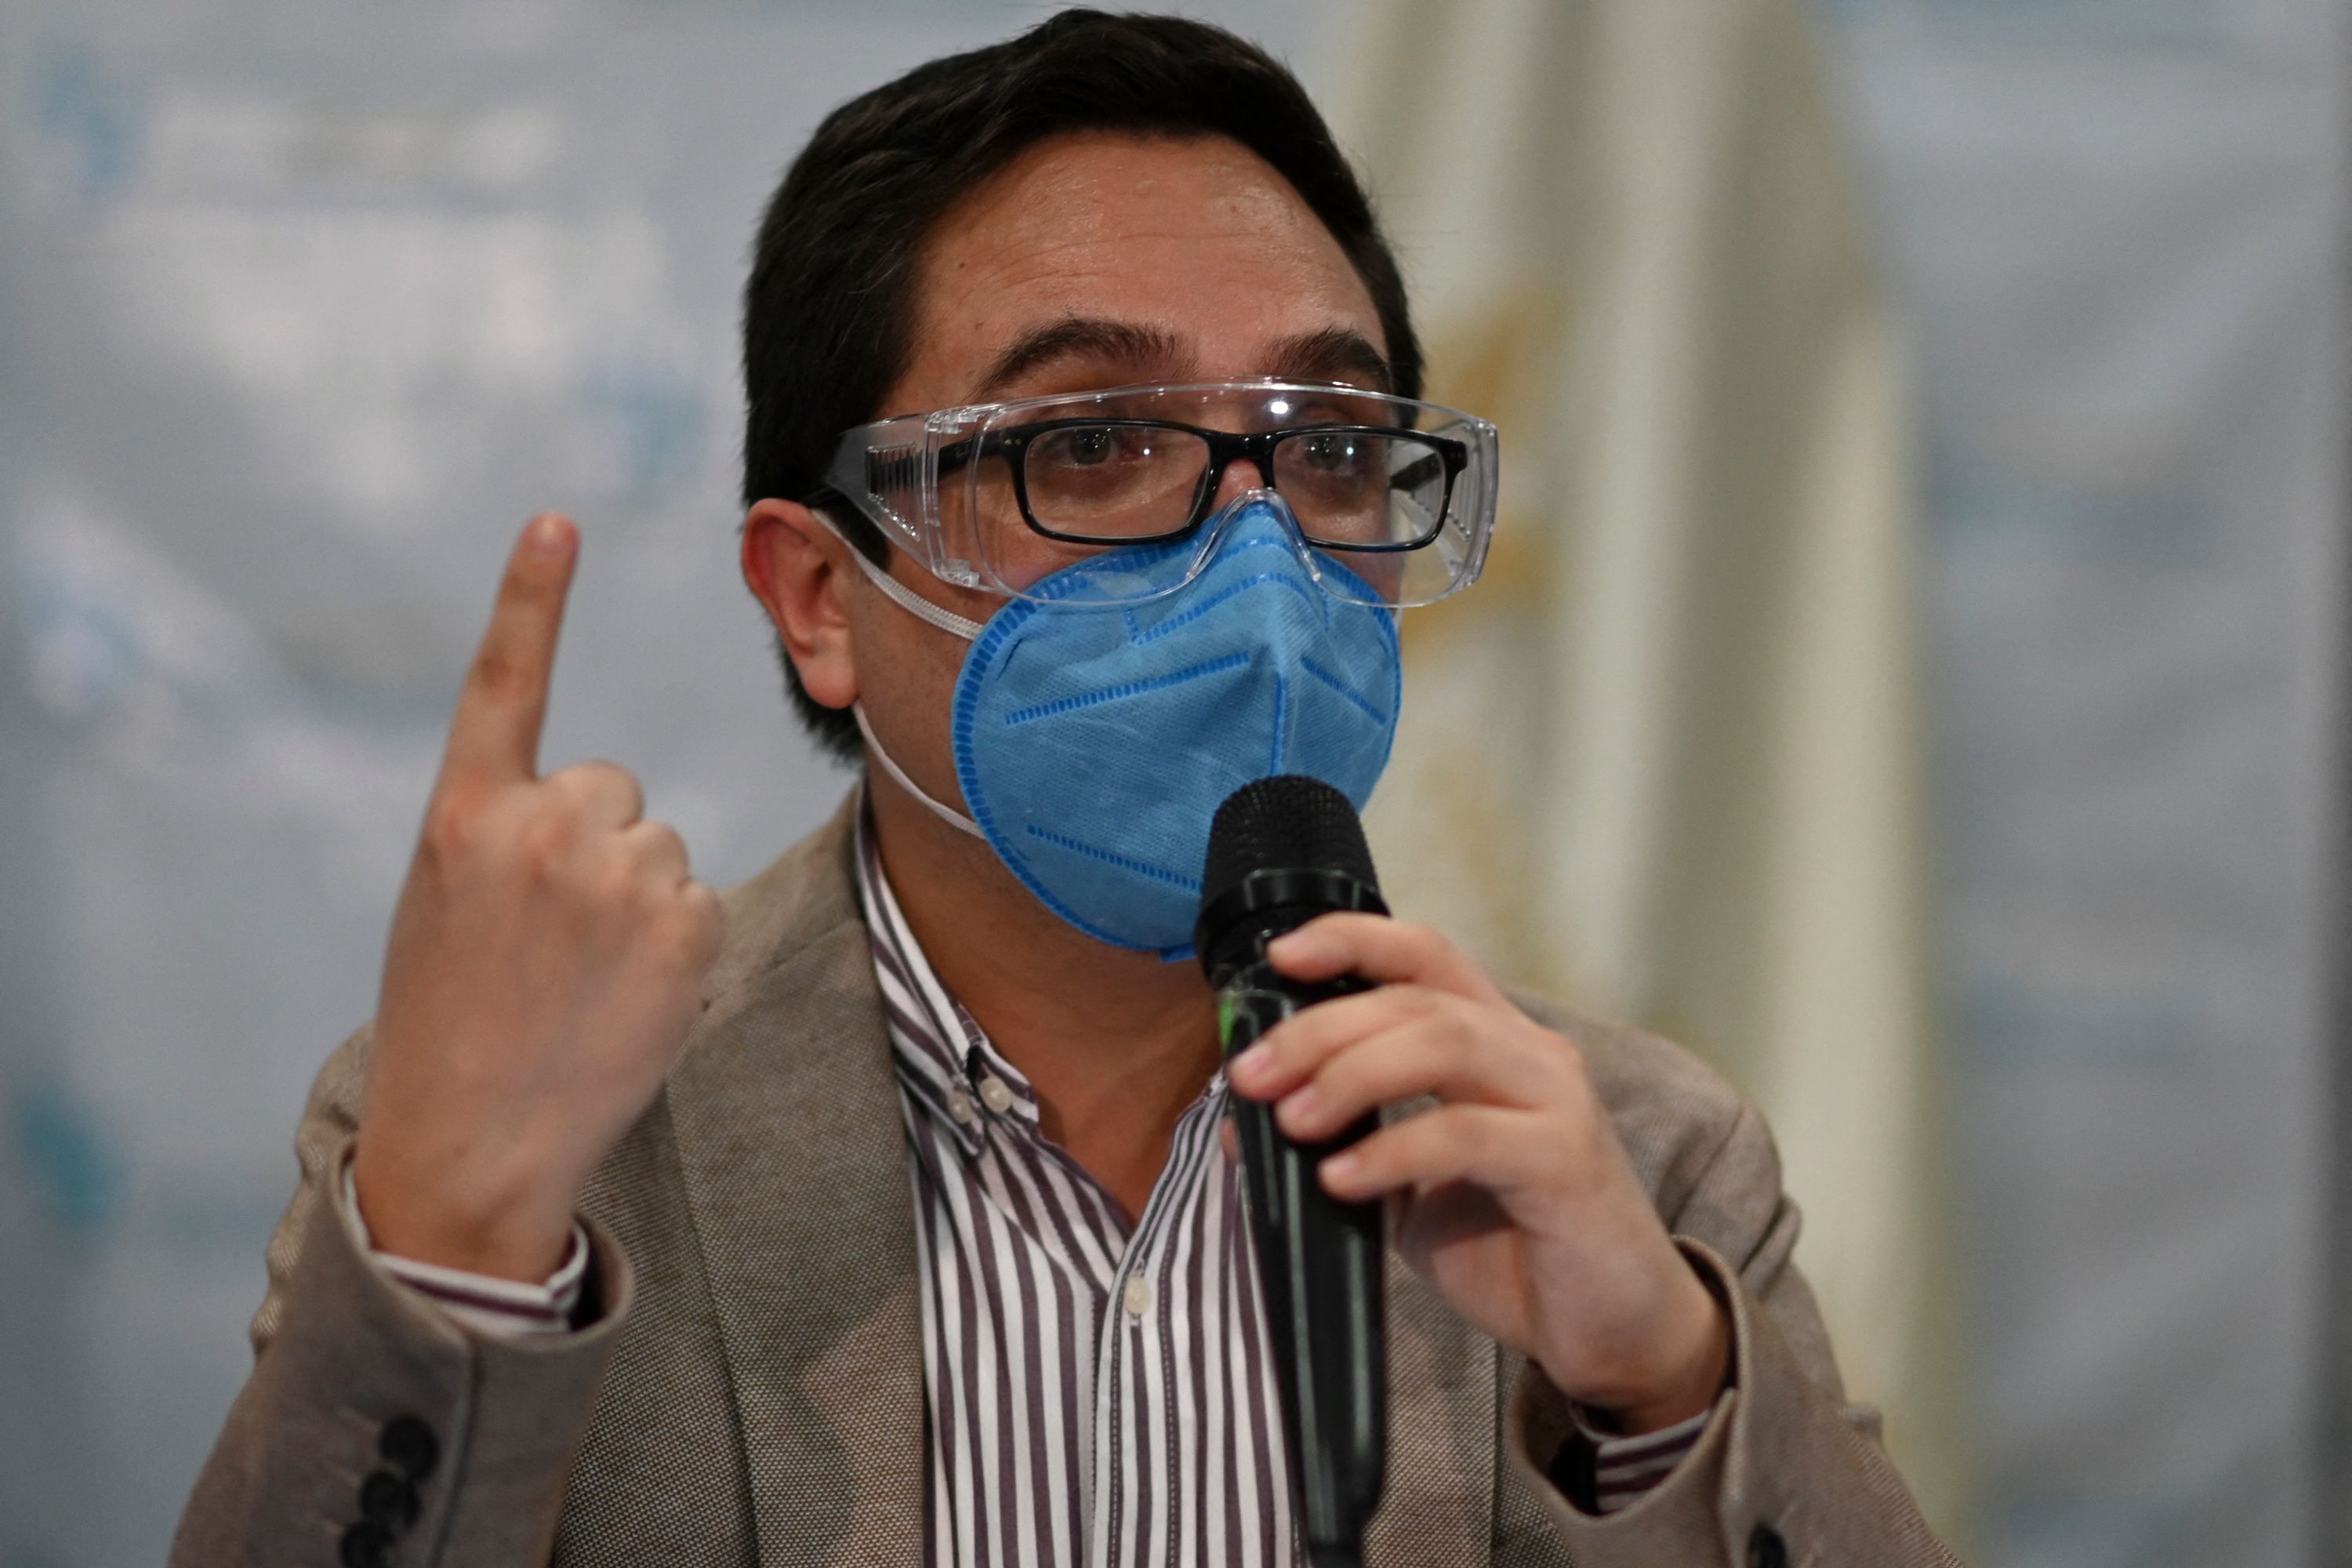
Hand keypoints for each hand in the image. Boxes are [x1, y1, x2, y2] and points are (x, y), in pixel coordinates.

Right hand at [351, 514, 723, 1281]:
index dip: (531, 597)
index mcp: (463, 815)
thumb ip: (508, 834)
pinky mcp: (686, 921)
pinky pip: (699, 901)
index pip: (505, 682)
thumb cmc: (452, 1024)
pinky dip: (677, 947)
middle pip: (615, 788)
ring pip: (660, 847)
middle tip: (550, 940)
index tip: (557, 522)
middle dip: (596, 847)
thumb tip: (607, 810)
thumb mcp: (446, 908)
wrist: (472, 1145)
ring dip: (638, 902)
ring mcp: (618, 873)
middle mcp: (541, 828)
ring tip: (579, 981)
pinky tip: (625, 1000)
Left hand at [1224, 915, 1728, 1433]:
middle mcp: (1532, 1053)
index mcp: (1496, 1042)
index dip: (1352, 940)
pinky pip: (1466, 1134)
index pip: (1425, 955)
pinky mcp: (1566, 1162)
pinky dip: (1392, 1150)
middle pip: (1417, 999)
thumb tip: (1247, 1121)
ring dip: (1352, 1072)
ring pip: (1444, 1042)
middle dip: (1321, 1028)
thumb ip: (1348, 1147)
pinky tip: (1341, 1181)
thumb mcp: (1412, 1194)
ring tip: (1293, 1121)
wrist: (1615, 1332)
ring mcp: (1557, 1101)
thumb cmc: (1515, 1250)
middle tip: (1252, 1075)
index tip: (1280, 957)